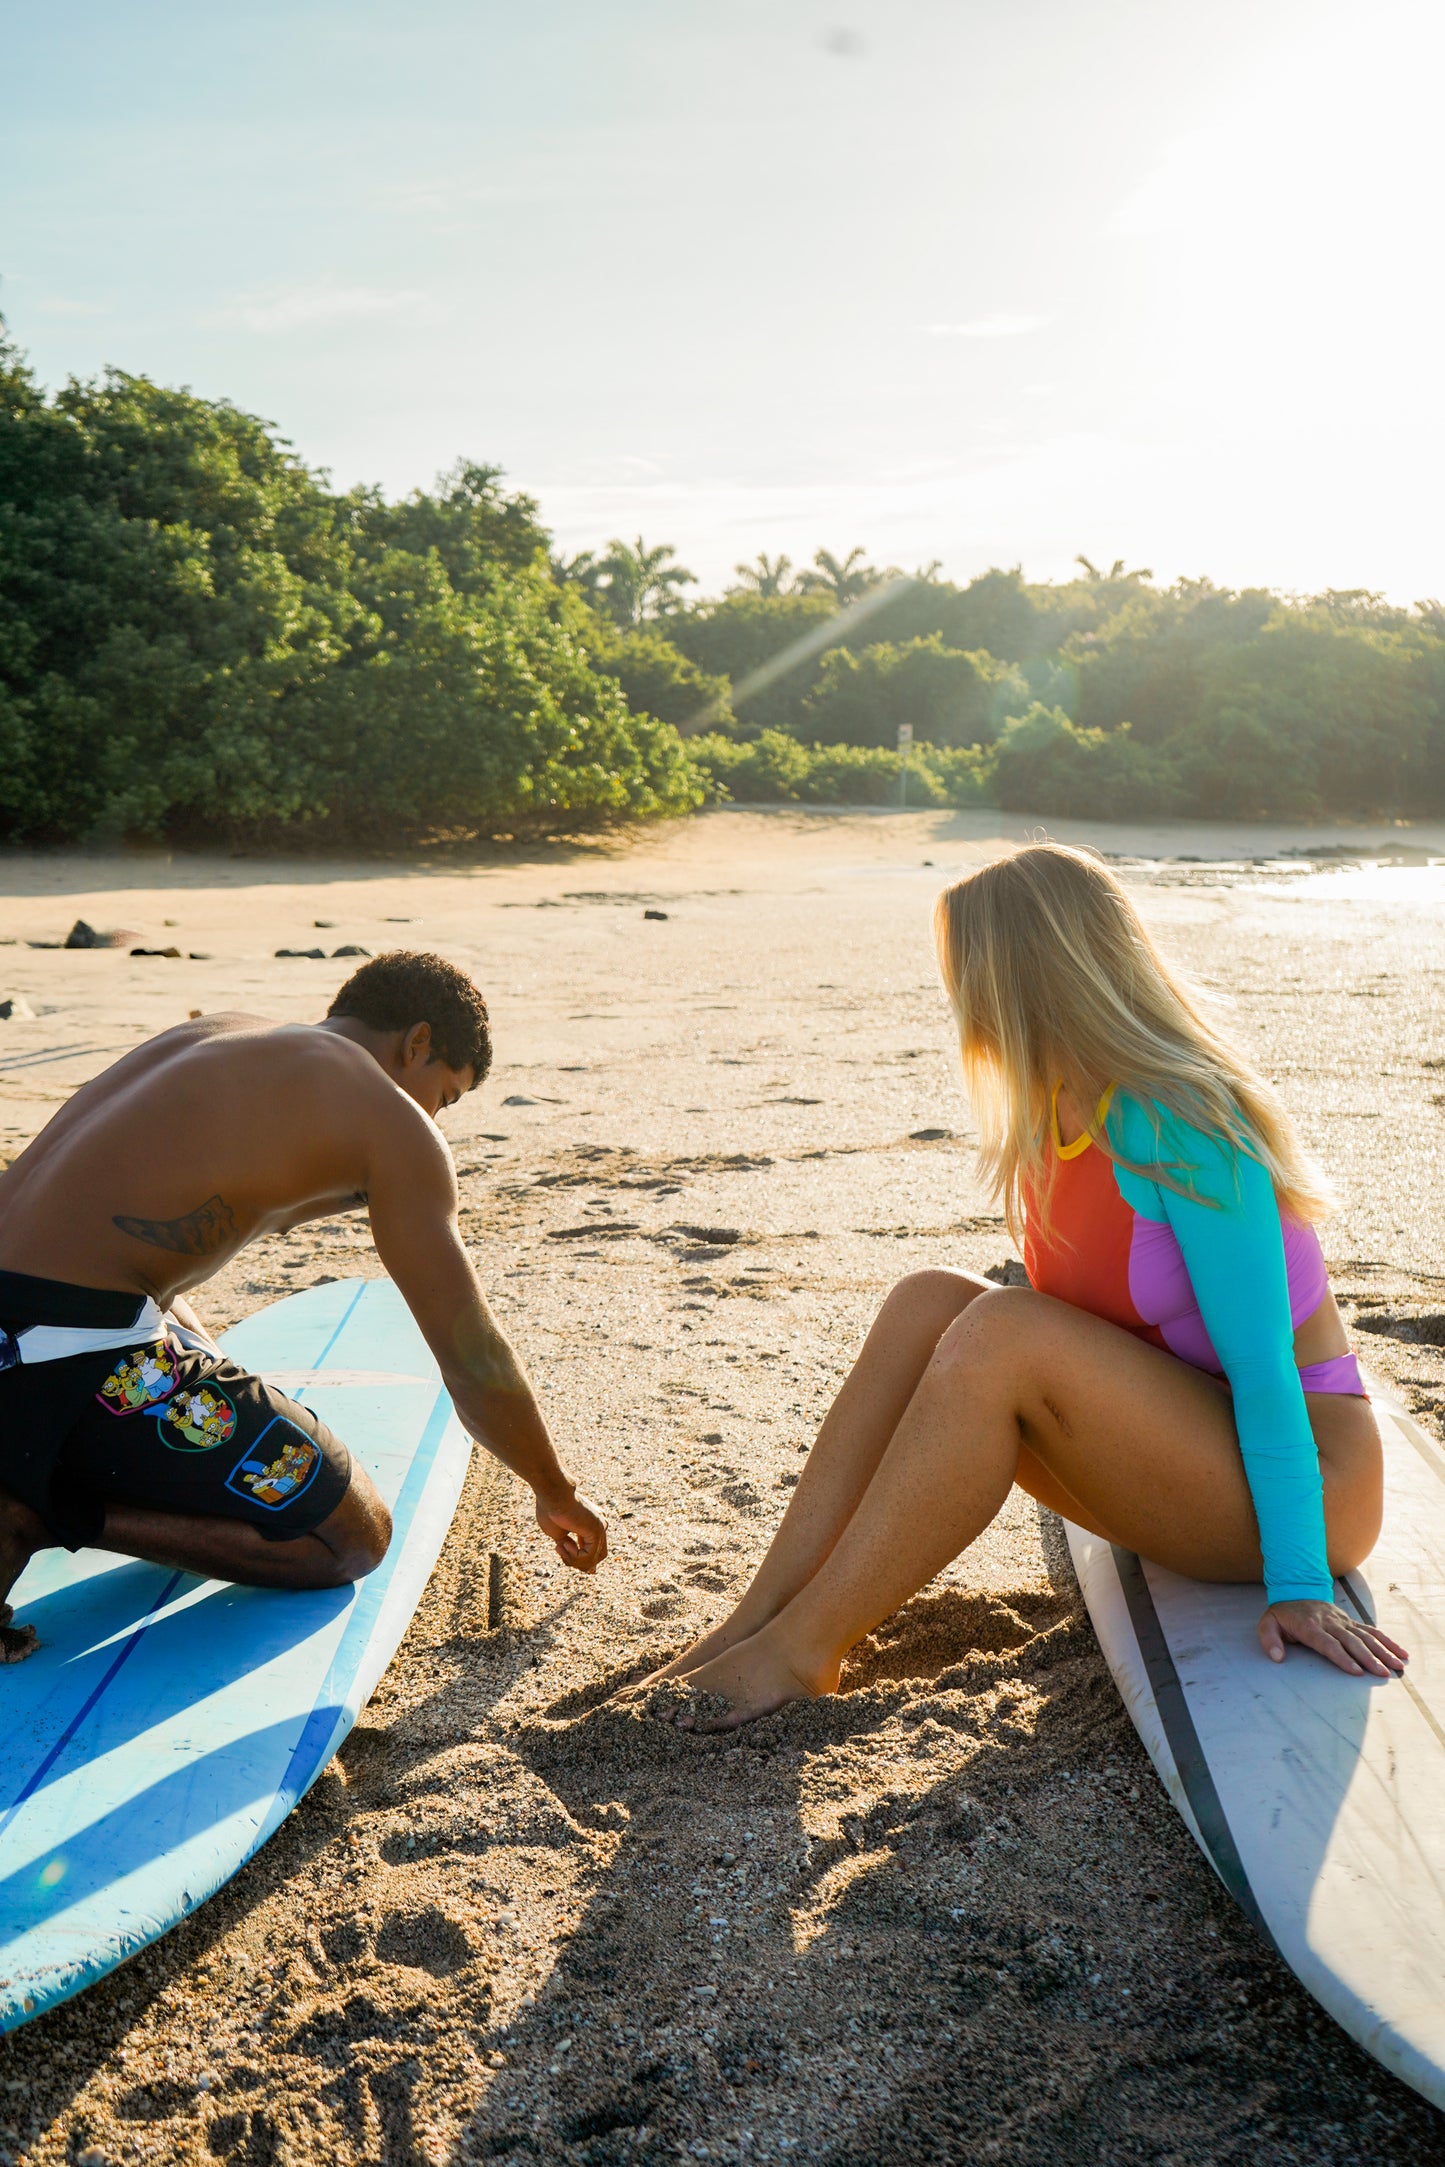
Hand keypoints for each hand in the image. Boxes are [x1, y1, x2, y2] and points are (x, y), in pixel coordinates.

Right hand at [536, 1483, 607, 1572]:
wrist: (552, 1493)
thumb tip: (572, 1560)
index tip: (558, 1548)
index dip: (577, 1558)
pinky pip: (589, 1556)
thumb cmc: (551, 1510)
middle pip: (596, 1557)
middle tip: (560, 1550)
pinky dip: (574, 1556)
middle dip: (578, 1562)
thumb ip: (567, 1546)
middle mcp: (600, 1525)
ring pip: (593, 1559)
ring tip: (559, 1547)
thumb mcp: (558, 1534)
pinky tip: (564, 1544)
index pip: (592, 1550)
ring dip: (573, 1560)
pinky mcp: (597, 1531)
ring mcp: (600, 1528)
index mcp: (591, 1524)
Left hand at [1258, 1599, 1407, 1677]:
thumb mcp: (1267, 1624)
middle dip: (1368, 1658)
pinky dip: (1387, 1641)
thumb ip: (1269, 1640)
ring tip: (1397, 1666)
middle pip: (1351, 1642)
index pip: (1328, 1644)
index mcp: (1310, 1626)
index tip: (1356, 1671)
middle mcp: (1330, 1623)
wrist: (1295, 1589)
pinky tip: (1400, 1652)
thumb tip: (1277, 1657)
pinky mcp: (1350, 1621)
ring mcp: (1342, 1621)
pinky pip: (1371, 1631)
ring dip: (1382, 1651)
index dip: (1342, 1658)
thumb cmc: (1283, 1614)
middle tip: (1382, 1674)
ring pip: (1365, 1636)